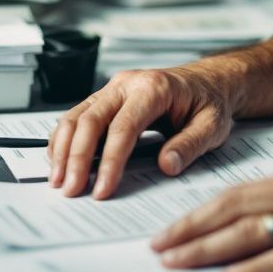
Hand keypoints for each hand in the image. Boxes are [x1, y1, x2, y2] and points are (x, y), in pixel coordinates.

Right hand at [47, 66, 236, 198]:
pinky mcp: (105, 97)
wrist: (207, 82)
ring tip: (59, 180)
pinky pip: (77, 116)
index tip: (103, 188)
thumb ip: (191, 145)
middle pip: (91, 120)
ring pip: (77, 116)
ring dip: (63, 149)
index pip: (123, 127)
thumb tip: (167, 165)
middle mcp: (128, 84)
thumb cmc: (208, 102)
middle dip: (77, 158)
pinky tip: (61, 161)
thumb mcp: (213, 125)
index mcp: (155, 88)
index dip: (110, 161)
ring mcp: (113, 89)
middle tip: (72, 189)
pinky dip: (64, 139)